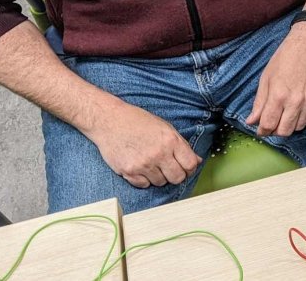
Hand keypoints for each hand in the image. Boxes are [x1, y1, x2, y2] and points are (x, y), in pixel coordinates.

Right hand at [85, 100, 201, 188]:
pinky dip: (144, 179)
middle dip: (176, 175)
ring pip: (160, 183)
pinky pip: (144, 185)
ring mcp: (143, 164)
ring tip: (152, 163)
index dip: (190, 168)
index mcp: (170, 140)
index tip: (186, 168)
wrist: (109, 120)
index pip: (190, 165)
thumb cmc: (137, 121)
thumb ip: (181, 145)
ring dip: (159, 176)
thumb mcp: (164, 127)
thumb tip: (196, 161)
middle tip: (170, 168)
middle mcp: (158, 154)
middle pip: (177, 178)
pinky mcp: (128, 171)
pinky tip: (141, 167)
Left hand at [247, 22, 305, 136]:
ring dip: (290, 125)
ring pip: (298, 128)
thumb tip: (251, 121)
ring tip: (287, 113)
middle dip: (275, 130)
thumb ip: (259, 102)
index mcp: (278, 95)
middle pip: (284, 131)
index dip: (263, 131)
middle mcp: (295, 101)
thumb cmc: (285, 59)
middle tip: (274, 122)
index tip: (262, 130)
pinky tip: (301, 112)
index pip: (268, 125)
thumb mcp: (266, 79)